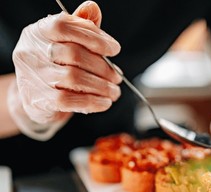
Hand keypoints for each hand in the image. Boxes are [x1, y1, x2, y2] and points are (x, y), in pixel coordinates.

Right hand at [8, 1, 121, 138]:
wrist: (33, 97)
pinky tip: (104, 102)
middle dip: (103, 67)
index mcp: (38, 32)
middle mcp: (31, 52)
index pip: (64, 26)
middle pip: (74, 54)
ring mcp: (33, 77)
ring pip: (74, 78)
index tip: (114, 49)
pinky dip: (93, 102)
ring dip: (102, 86)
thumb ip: (80, 26)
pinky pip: (70, 101)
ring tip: (114, 91)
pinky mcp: (39, 100)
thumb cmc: (55, 65)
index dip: (94, 36)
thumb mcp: (65, 42)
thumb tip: (92, 8)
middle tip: (117, 76)